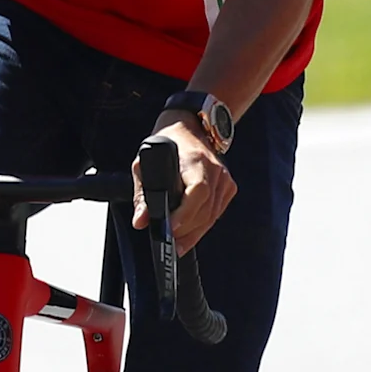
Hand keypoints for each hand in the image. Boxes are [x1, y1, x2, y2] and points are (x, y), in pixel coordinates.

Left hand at [137, 110, 236, 254]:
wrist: (190, 127)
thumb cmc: (167, 144)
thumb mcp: (145, 163)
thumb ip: (142, 194)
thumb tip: (141, 221)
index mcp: (195, 160)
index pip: (197, 191)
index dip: (185, 213)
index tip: (170, 228)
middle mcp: (215, 169)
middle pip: (205, 209)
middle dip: (187, 230)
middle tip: (171, 243)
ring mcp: (224, 178)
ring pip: (212, 215)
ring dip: (195, 232)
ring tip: (179, 244)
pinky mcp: (229, 185)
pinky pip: (217, 212)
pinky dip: (204, 224)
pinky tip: (191, 232)